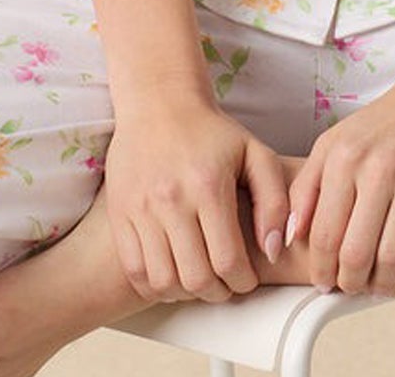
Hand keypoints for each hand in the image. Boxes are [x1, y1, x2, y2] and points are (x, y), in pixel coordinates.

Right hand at [103, 90, 290, 303]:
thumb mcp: (256, 153)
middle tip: (226, 284)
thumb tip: (274, 249)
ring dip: (186, 293)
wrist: (158, 101)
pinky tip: (172, 274)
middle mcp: (172, 200)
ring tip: (200, 280)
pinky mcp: (120, 213)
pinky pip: (135, 270)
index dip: (243, 282)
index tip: (247, 278)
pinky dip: (155, 285)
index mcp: (209, 186)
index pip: (228, 261)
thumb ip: (275, 201)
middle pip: (196, 279)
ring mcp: (141, 208)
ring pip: (163, 281)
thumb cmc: (211, 131)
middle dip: (218, 293)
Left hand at [289, 72, 394, 296]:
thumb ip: (306, 186)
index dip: (320, 268)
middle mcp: (375, 167)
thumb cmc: (387, 121)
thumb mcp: (336, 141)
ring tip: (377, 286)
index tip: (322, 281)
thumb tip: (289, 235)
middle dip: (349, 282)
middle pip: (354, 251)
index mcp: (342, 156)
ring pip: (391, 255)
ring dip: (382, 283)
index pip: (322, 233)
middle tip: (350, 288)